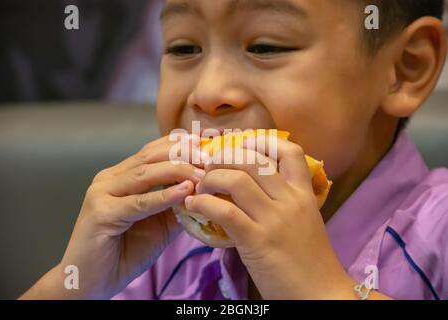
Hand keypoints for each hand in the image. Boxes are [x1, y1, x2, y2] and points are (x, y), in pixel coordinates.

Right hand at [21, 134, 205, 298]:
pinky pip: (138, 202)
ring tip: (203, 173)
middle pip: (150, 157)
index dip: (179, 144)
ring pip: (145, 175)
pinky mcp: (101, 213)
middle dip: (182, 153)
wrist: (91, 282)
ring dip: (178, 171)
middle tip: (209, 155)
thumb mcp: (159, 224)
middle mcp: (109, 179)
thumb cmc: (125, 253)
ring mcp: (102, 193)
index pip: (152, 151)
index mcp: (121, 176)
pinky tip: (184, 191)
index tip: (206, 142)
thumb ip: (177, 205)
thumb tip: (205, 192)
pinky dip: (163, 196)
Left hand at [184, 136, 353, 298]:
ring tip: (200, 187)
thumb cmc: (310, 261)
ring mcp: (274, 220)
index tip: (243, 142)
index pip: (290, 151)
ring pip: (236, 179)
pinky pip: (224, 211)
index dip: (264, 139)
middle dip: (223, 156)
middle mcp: (291, 201)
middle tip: (209, 166)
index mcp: (304, 195)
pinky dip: (203, 203)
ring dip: (210, 178)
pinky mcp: (257, 241)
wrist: (321, 294)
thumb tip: (251, 185)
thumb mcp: (304, 222)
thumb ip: (284, 201)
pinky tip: (193, 205)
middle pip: (253, 159)